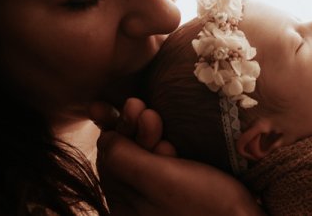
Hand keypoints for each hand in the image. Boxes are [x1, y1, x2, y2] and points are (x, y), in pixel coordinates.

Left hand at [89, 98, 261, 215]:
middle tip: (145, 107)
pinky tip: (174, 144)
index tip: (138, 105)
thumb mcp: (160, 178)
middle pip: (126, 159)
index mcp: (124, 208)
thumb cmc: (207, 203)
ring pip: (144, 161)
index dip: (120, 129)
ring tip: (159, 120)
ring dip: (150, 136)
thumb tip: (104, 137)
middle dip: (134, 129)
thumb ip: (124, 157)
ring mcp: (157, 204)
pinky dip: (165, 151)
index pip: (110, 159)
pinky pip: (161, 169)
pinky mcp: (177, 199)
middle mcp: (136, 208)